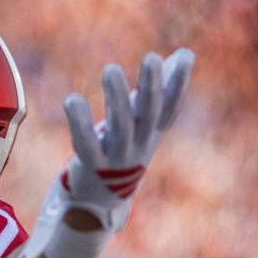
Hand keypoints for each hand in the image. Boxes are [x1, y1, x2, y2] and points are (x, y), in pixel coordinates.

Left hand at [13, 48, 193, 257]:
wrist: (97, 204)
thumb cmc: (121, 153)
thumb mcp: (142, 123)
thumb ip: (159, 90)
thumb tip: (186, 53)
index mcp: (151, 134)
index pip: (169, 107)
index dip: (178, 83)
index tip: (185, 57)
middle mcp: (138, 145)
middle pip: (148, 114)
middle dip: (152, 86)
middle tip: (151, 58)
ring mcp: (116, 157)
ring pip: (120, 125)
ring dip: (118, 98)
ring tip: (111, 69)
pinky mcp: (91, 165)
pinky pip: (86, 142)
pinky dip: (79, 122)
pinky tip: (71, 99)